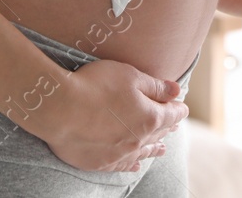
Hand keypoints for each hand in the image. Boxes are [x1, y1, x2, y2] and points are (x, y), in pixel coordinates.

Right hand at [30, 57, 188, 172]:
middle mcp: (139, 140)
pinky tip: (137, 164)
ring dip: (154, 148)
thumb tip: (176, 91)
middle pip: (158, 133)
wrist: (60, 108)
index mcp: (150, 117)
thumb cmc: (95, 86)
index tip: (181, 105)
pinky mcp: (101, 162)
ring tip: (162, 148)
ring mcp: (120, 153)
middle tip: (172, 123)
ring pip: (143, 152)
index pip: (172, 114)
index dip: (177, 107)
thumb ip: (155, 86)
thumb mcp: (129, 76)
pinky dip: (133, 164)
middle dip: (166, 126)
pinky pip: (123, 166)